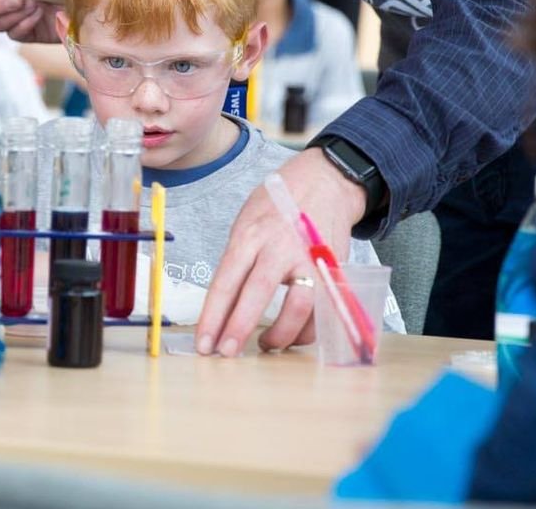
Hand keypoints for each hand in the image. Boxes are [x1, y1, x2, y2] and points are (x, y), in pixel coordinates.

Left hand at [196, 148, 367, 355]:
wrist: (326, 182)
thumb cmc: (280, 205)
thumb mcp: (248, 222)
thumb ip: (238, 261)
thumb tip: (222, 307)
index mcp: (251, 234)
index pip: (225, 281)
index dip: (212, 317)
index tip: (203, 343)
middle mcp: (280, 246)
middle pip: (257, 294)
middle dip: (239, 329)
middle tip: (226, 354)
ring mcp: (310, 258)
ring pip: (298, 307)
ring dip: (280, 335)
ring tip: (265, 346)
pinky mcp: (332, 269)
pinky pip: (320, 309)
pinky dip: (306, 329)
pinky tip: (292, 335)